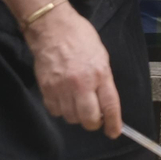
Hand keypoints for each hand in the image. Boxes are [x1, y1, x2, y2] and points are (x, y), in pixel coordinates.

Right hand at [24, 4, 122, 136]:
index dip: (113, 123)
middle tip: (93, 116)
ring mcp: (62, 88)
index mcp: (100, 74)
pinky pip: (55, 111)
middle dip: (93, 122)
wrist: (52, 27)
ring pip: (71, 118)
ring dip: (76, 115)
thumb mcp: (101, 56)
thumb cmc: (80, 37)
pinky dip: (60, 109)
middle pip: (89, 119)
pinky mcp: (46, 88)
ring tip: (76, 101)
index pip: (110, 106)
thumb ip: (103, 80)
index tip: (113, 132)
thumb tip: (104, 102)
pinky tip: (63, 98)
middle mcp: (81, 84)